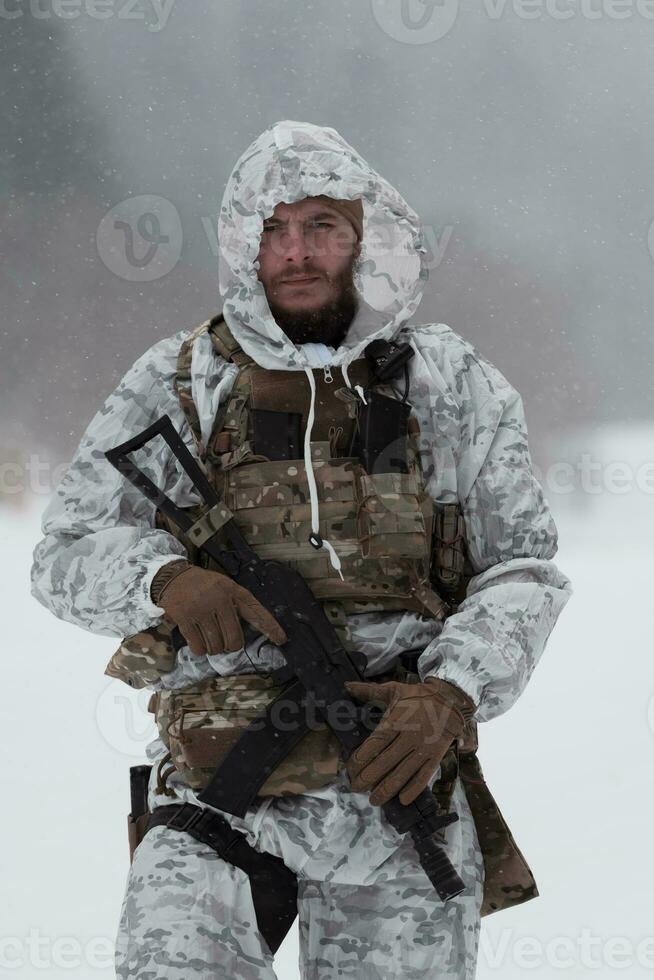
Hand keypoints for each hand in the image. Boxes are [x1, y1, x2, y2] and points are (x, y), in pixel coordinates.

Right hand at [153, 563, 286, 656]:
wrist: (172, 578)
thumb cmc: (202, 586)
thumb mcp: (223, 587)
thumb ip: (236, 605)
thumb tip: (245, 635)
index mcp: (232, 590)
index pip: (255, 611)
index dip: (269, 626)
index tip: (281, 640)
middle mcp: (219, 599)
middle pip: (234, 638)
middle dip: (230, 645)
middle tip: (224, 642)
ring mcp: (201, 609)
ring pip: (216, 645)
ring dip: (214, 648)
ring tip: (209, 637)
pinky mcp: (185, 618)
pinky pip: (198, 647)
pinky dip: (200, 649)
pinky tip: (197, 640)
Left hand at [343, 676, 474, 806]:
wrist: (450, 699)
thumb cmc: (418, 696)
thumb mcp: (393, 690)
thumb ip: (369, 691)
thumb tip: (346, 686)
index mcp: (396, 720)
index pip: (375, 743)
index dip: (361, 758)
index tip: (350, 769)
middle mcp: (409, 736)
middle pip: (385, 762)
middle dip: (368, 778)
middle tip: (355, 788)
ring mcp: (423, 748)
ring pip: (402, 773)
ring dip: (386, 789)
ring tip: (374, 800)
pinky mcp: (436, 756)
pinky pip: (424, 776)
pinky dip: (414, 789)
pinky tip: (402, 800)